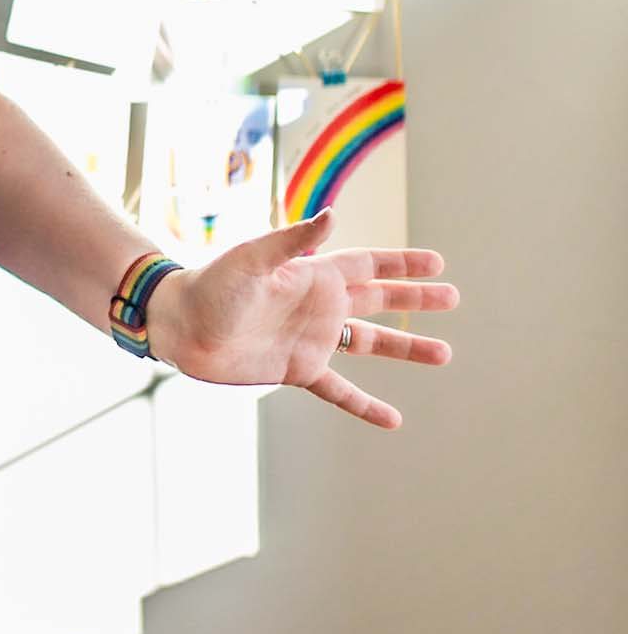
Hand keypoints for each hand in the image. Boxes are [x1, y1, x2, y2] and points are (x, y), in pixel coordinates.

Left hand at [148, 206, 457, 429]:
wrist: (179, 326)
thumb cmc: (209, 285)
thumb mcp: (251, 259)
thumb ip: (292, 240)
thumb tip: (332, 214)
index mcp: (312, 275)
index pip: (368, 265)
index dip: (402, 263)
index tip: (438, 262)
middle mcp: (318, 306)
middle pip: (378, 300)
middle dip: (415, 299)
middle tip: (453, 298)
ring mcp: (310, 339)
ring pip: (370, 344)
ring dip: (406, 347)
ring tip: (444, 353)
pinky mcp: (297, 370)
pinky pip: (340, 390)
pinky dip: (365, 405)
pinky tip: (393, 419)